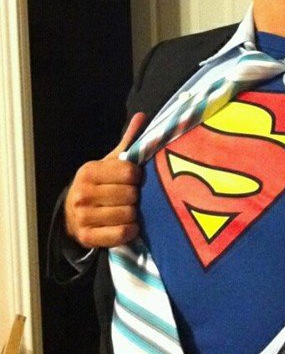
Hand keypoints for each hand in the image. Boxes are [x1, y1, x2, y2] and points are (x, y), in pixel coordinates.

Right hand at [64, 113, 145, 248]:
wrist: (73, 215)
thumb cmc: (99, 186)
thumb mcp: (110, 163)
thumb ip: (128, 142)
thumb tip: (142, 116)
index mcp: (89, 171)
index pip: (130, 171)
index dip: (137, 176)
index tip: (134, 179)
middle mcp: (82, 193)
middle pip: (131, 195)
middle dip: (135, 197)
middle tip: (130, 198)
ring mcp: (83, 217)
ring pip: (128, 215)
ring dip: (134, 215)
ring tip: (127, 211)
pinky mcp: (88, 237)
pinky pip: (122, 234)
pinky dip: (130, 231)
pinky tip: (127, 226)